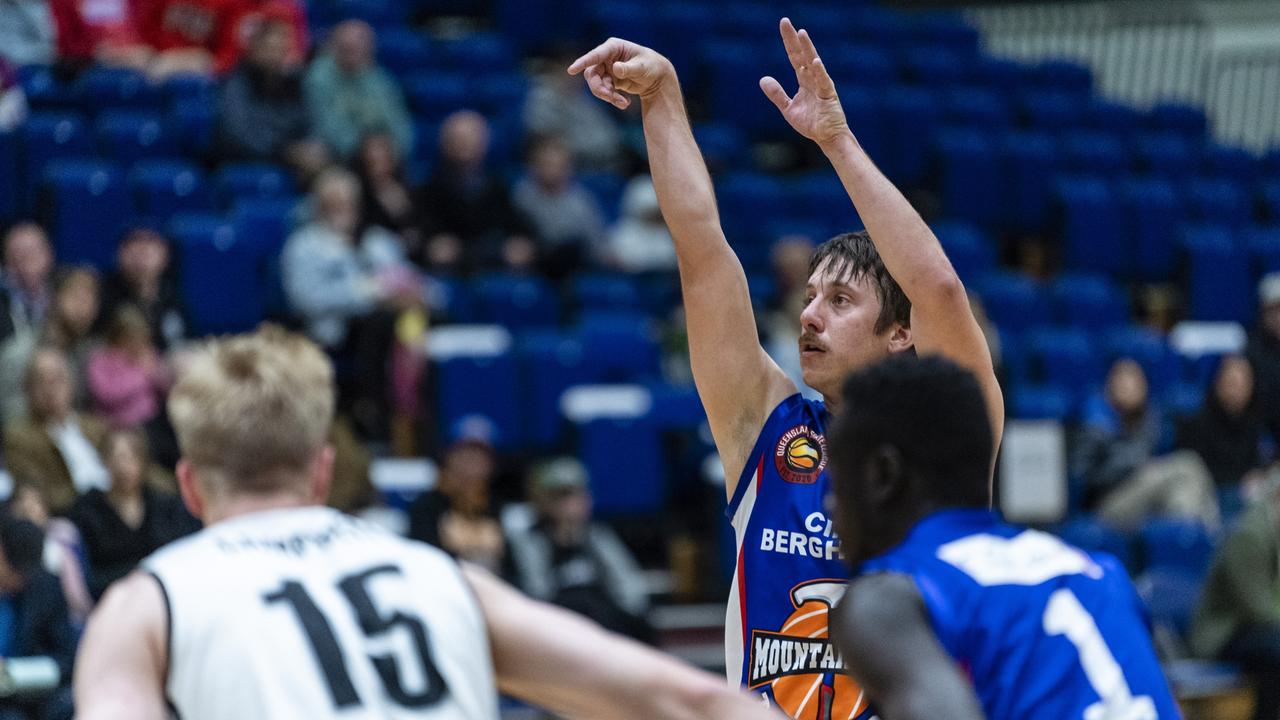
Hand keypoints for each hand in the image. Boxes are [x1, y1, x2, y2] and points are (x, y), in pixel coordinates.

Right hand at [567, 38, 674, 108]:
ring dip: (607, 96)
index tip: (571, 70)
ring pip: (596, 84)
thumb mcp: (642, 67)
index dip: (583, 62)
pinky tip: (625, 103)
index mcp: (614, 47)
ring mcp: (606, 68)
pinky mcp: (609, 80)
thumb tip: (615, 68)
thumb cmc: (651, 66)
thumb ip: (629, 68)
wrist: (657, 78)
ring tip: (624, 103)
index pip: (595, 55)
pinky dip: (613, 99)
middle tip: (609, 97)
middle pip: (592, 73)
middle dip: (599, 88)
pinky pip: (604, 91)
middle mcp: (607, 57)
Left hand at [760, 18, 851, 146]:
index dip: (788, 42)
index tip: (783, 25)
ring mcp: (822, 85)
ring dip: (807, 48)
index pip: (794, 57)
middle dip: (794, 39)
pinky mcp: (829, 95)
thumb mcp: (788, 108)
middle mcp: (813, 78)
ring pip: (813, 63)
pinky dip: (819, 71)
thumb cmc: (811, 123)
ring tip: (801, 33)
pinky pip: (823, 81)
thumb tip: (763, 79)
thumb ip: (777, 94)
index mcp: (804, 80)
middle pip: (802, 54)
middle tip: (785, 21)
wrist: (827, 138)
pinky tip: (814, 60)